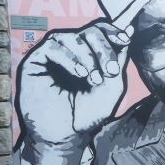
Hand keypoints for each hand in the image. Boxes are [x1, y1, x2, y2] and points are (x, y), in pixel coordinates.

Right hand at [18, 22, 131, 154]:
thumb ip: (118, 58)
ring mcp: (54, 55)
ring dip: (88, 57)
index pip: (100, 31)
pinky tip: (79, 74)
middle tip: (110, 71)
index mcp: (90, 54)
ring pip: (73, 37)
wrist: (68, 135)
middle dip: (104, 49)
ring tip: (94, 79)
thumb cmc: (89, 113)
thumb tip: (128, 29)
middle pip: (90, 32)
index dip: (113, 31)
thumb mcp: (113, 84)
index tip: (125, 39)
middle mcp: (72, 51)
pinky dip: (70, 58)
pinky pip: (54, 45)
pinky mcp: (36, 61)